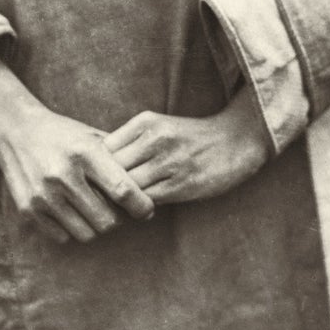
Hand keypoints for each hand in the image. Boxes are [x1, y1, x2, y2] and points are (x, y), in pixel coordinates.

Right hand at [0, 48, 154, 244]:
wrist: (15, 131)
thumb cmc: (64, 134)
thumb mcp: (93, 136)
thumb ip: (119, 159)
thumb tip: (150, 187)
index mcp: (85, 153)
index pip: (122, 189)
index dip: (141, 205)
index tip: (149, 210)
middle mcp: (64, 175)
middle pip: (106, 220)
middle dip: (119, 219)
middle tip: (119, 210)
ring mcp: (44, 196)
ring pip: (86, 233)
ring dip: (96, 226)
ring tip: (96, 210)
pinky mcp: (29, 210)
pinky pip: (63, 237)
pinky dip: (73, 229)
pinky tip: (74, 212)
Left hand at [103, 84, 272, 204]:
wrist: (235, 140)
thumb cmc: (189, 137)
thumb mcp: (158, 127)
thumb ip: (129, 142)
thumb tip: (93, 166)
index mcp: (146, 122)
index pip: (103, 149)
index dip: (95, 168)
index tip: (95, 180)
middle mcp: (156, 138)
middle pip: (111, 170)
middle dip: (103, 187)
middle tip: (99, 199)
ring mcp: (169, 162)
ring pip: (127, 188)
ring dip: (120, 201)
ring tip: (118, 206)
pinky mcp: (181, 185)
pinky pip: (146, 202)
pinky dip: (138, 208)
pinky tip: (140, 208)